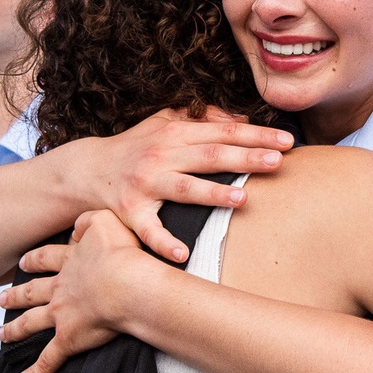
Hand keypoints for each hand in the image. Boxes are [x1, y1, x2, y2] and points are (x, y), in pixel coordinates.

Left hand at [0, 212, 148, 372]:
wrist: (128, 284)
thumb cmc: (123, 253)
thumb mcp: (106, 222)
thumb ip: (89, 221)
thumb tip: (77, 227)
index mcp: (70, 262)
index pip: (46, 259)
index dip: (33, 260)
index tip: (23, 262)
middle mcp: (60, 289)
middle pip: (31, 292)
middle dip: (15, 296)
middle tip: (1, 299)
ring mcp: (61, 315)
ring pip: (31, 323)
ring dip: (15, 330)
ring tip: (2, 334)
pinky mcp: (68, 340)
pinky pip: (47, 360)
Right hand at [89, 107, 293, 262]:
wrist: (87, 170)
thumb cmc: (135, 147)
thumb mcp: (164, 123)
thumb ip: (202, 118)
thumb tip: (242, 118)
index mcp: (175, 134)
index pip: (223, 133)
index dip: (255, 136)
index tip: (286, 142)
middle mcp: (162, 157)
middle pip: (210, 156)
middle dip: (245, 158)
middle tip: (277, 162)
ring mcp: (145, 184)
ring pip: (184, 188)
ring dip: (213, 193)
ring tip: (243, 198)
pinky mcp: (130, 212)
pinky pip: (149, 230)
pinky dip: (164, 243)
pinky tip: (183, 254)